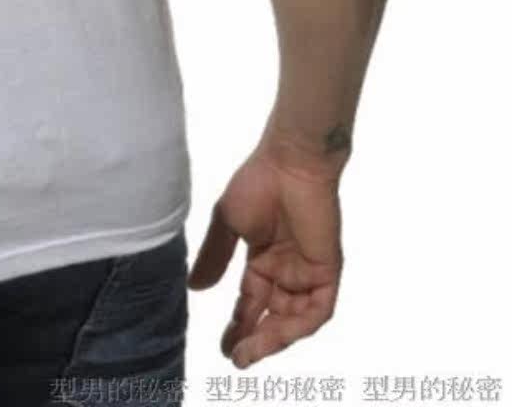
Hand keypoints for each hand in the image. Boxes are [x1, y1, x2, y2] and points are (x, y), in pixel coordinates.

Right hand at [187, 145, 342, 368]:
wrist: (289, 164)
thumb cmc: (257, 184)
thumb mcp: (227, 223)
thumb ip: (214, 257)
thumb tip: (195, 288)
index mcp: (263, 259)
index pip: (251, 301)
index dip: (238, 325)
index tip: (223, 347)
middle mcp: (286, 272)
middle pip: (272, 316)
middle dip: (254, 340)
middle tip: (236, 358)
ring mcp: (308, 273)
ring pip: (293, 319)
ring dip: (273, 339)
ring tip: (250, 352)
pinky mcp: (327, 272)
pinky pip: (316, 310)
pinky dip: (298, 326)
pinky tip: (276, 335)